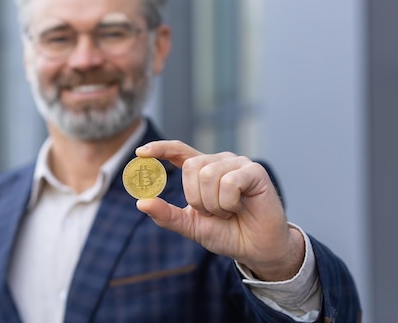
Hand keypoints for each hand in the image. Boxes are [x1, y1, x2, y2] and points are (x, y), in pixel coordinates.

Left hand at [135, 140, 304, 280]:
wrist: (257, 249)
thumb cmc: (226, 233)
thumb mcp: (191, 226)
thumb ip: (167, 215)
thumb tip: (141, 202)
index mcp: (202, 170)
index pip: (178, 150)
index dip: (159, 148)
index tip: (140, 153)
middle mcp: (219, 162)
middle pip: (191, 167)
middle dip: (196, 197)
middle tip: (212, 212)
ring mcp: (238, 164)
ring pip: (209, 175)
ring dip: (214, 203)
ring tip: (228, 211)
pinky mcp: (255, 171)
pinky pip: (229, 182)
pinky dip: (228, 202)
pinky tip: (240, 208)